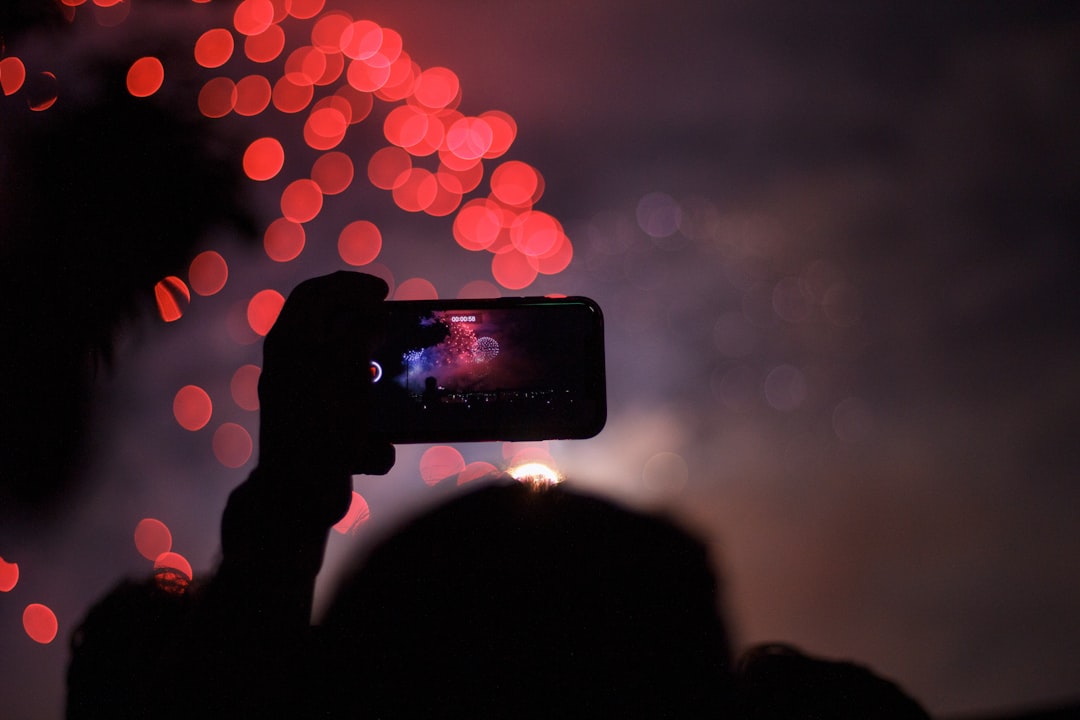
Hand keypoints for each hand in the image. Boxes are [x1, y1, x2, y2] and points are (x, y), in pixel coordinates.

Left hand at [257, 271, 394, 479]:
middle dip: (361, 317)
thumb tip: (374, 313)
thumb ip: (359, 330)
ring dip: (371, 359)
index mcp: (289, 342)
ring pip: (344, 363)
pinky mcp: (323, 425)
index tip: (383, 291)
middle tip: (388, 314)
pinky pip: (352, 404)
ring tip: (395, 363)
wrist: (300, 495)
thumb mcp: (341, 365)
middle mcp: (293, 364)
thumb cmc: (318, 425)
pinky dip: (372, 408)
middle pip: (329, 325)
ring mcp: (307, 395)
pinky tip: (385, 425)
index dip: (350, 285)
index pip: (316, 294)